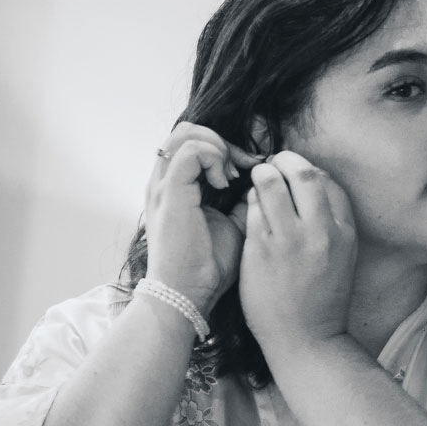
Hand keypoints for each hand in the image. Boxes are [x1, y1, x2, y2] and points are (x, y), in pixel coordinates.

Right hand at [145, 123, 258, 311]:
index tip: (251, 168)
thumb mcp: (233, 226)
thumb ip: (242, 203)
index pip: (193, 143)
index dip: (225, 147)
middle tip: (245, 165)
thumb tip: (262, 184)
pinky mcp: (170, 192)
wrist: (188, 295)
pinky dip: (214, 158)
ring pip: (186, 133)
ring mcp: (164, 185)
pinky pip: (191, 151)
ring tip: (233, 175)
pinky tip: (227, 183)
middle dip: (222, 141)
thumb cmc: (208, 267)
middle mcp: (164, 181)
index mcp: (175, 187)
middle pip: (187, 130)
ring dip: (218, 146)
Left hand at [238, 151, 357, 355]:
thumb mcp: (343, 259)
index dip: (310, 170)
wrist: (306, 340)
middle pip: (304, 173)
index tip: (297, 173)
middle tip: (274, 163)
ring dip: (262, 175)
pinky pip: (251, 208)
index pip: (329, 182)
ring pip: (270, 183)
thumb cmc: (322, 301)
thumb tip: (311, 189)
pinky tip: (250, 207)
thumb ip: (332, 225)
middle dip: (285, 161)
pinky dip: (249, 200)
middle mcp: (321, 232)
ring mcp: (290, 240)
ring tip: (258, 180)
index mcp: (345, 233)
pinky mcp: (261, 249)